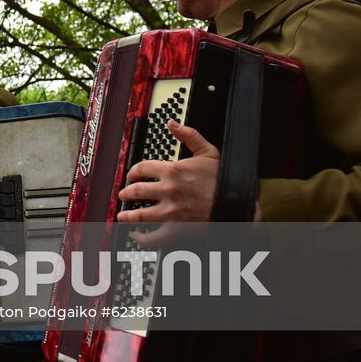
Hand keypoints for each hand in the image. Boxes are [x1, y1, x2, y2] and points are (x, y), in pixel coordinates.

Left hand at [116, 120, 219, 243]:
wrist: (238, 204)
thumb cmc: (224, 180)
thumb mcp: (208, 152)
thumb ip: (189, 135)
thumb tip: (173, 123)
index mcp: (173, 171)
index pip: (142, 168)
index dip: (133, 171)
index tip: (131, 174)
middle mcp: (168, 191)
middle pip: (136, 191)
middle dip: (127, 193)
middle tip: (123, 194)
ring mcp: (171, 211)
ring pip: (140, 215)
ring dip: (127, 215)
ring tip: (122, 215)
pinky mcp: (177, 228)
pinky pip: (154, 237)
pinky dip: (142, 238)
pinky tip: (136, 235)